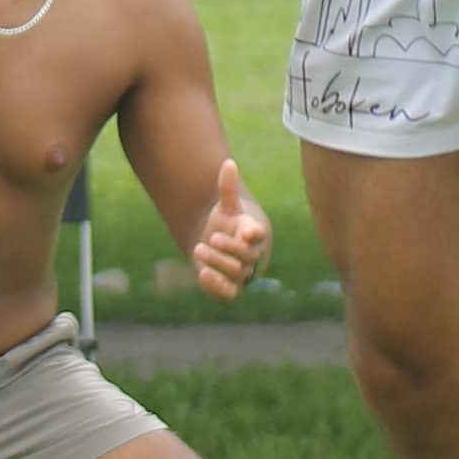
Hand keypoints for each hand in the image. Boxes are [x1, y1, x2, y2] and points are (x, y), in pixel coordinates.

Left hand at [188, 159, 269, 301]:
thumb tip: (228, 163)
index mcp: (253, 232)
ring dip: (217, 262)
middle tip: (211, 238)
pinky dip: (217, 286)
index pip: (259, 234)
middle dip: (229, 248)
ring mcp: (242, 274)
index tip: (245, 230)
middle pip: (247, 256)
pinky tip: (202, 274)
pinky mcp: (230, 289)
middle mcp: (251, 255)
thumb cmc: (227, 223)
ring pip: (237, 273)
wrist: (218, 248)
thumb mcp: (226, 207)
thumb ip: (227, 189)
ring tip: (198, 249)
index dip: (255, 234)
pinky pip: (228, 294)